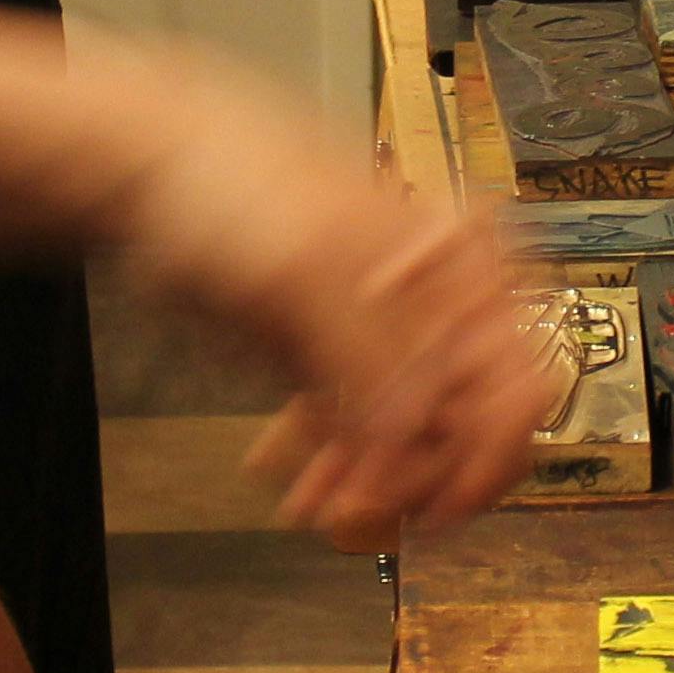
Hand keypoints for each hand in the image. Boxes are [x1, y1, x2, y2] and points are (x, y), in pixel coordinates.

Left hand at [106, 69, 555, 546]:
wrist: (155, 162)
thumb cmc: (239, 183)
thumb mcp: (306, 266)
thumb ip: (367, 353)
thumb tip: (413, 440)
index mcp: (465, 268)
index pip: (517, 384)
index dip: (486, 454)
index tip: (435, 507)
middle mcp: (440, 305)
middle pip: (465, 421)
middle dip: (417, 476)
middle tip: (359, 510)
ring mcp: (384, 333)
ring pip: (405, 435)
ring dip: (368, 482)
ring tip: (314, 507)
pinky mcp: (332, 356)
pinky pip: (352, 427)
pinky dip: (330, 464)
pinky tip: (295, 489)